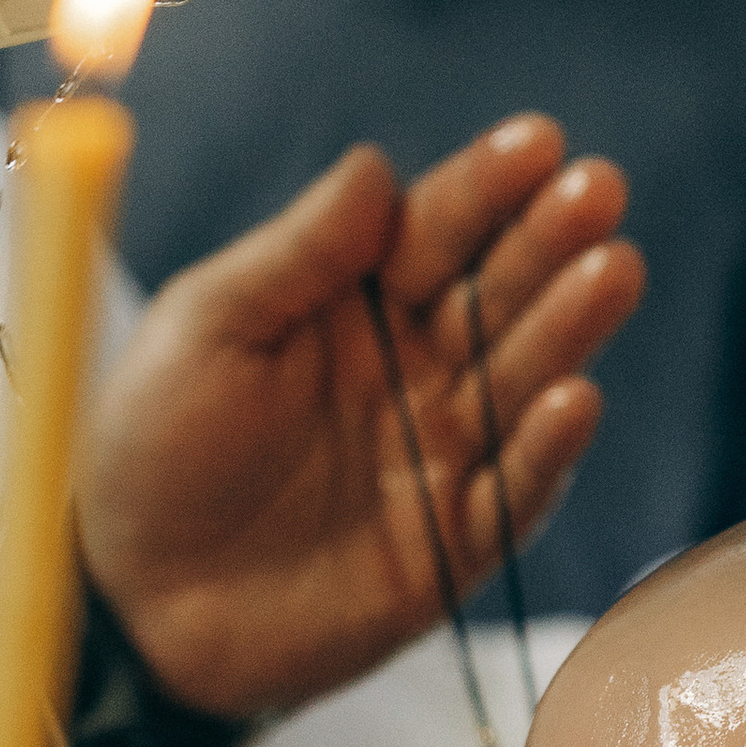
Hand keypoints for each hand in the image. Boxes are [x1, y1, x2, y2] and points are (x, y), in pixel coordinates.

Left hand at [76, 114, 642, 717]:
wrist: (134, 605)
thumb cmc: (154, 451)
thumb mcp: (207, 329)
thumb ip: (296, 254)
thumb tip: (376, 166)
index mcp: (352, 304)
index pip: (435, 230)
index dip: (487, 187)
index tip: (539, 141)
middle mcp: (413, 370)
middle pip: (497, 294)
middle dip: (550, 240)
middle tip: (599, 190)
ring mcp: (440, 455)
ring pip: (522, 379)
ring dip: (571, 326)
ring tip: (611, 269)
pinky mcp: (453, 545)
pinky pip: (513, 493)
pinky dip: (546, 449)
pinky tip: (575, 398)